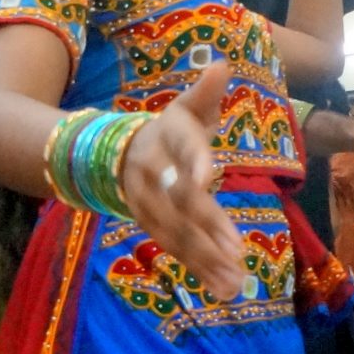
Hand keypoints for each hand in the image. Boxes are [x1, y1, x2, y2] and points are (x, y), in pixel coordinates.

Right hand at [120, 62, 245, 301]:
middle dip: (209, 227)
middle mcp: (155, 170)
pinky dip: (198, 270)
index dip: (193, 161)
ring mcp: (148, 201)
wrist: (116, 153)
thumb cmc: (171, 130)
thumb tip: (222, 64)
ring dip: (206, 259)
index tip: (208, 176)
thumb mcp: (185, 108)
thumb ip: (205, 93)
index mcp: (169, 135)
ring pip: (177, 232)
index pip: (183, 148)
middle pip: (182, 201)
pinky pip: (174, 249)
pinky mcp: (149, 224)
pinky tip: (222, 289)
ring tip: (236, 282)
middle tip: (237, 251)